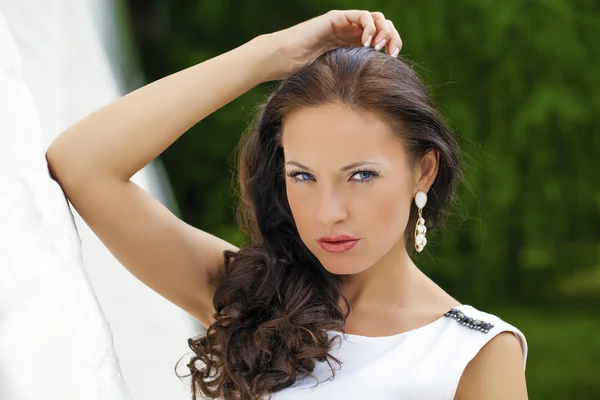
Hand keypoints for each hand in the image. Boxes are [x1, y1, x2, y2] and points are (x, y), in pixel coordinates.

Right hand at [265, 10, 402, 79]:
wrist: (283, 60)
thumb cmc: (302, 74)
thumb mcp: (336, 78)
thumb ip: (353, 79)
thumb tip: (376, 97)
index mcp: (352, 45)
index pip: (382, 38)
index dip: (392, 44)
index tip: (393, 59)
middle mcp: (350, 32)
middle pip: (383, 25)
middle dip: (392, 36)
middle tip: (391, 52)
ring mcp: (344, 23)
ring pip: (376, 18)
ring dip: (383, 30)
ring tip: (379, 47)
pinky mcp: (336, 18)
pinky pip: (361, 16)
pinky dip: (369, 27)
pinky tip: (366, 43)